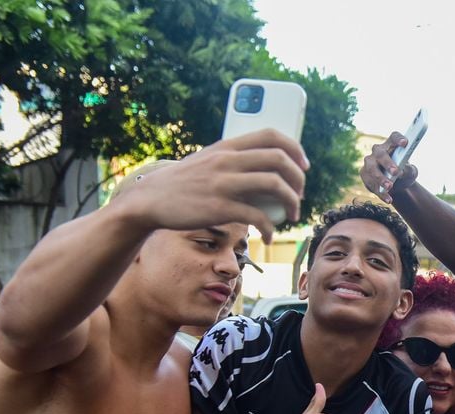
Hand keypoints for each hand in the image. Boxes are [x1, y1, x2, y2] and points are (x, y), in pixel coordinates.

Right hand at [120, 129, 307, 243]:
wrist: (150, 200)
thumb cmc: (184, 183)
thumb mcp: (208, 161)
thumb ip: (234, 160)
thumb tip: (266, 168)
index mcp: (227, 147)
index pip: (271, 135)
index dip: (295, 149)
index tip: (304, 165)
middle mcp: (227, 160)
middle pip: (279, 159)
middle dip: (299, 179)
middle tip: (300, 195)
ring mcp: (223, 183)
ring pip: (274, 184)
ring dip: (292, 202)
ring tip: (291, 215)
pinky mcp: (219, 207)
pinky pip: (257, 216)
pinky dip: (270, 229)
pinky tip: (269, 237)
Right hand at [360, 132, 418, 204]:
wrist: (397, 186)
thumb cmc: (404, 173)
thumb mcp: (410, 172)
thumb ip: (408, 170)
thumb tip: (401, 172)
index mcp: (391, 145)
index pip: (394, 137)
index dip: (398, 139)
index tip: (405, 143)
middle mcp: (378, 151)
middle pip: (380, 153)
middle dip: (387, 163)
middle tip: (396, 172)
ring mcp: (369, 163)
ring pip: (372, 169)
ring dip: (380, 178)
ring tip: (390, 187)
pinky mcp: (365, 175)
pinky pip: (370, 183)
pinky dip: (380, 192)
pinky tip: (389, 199)